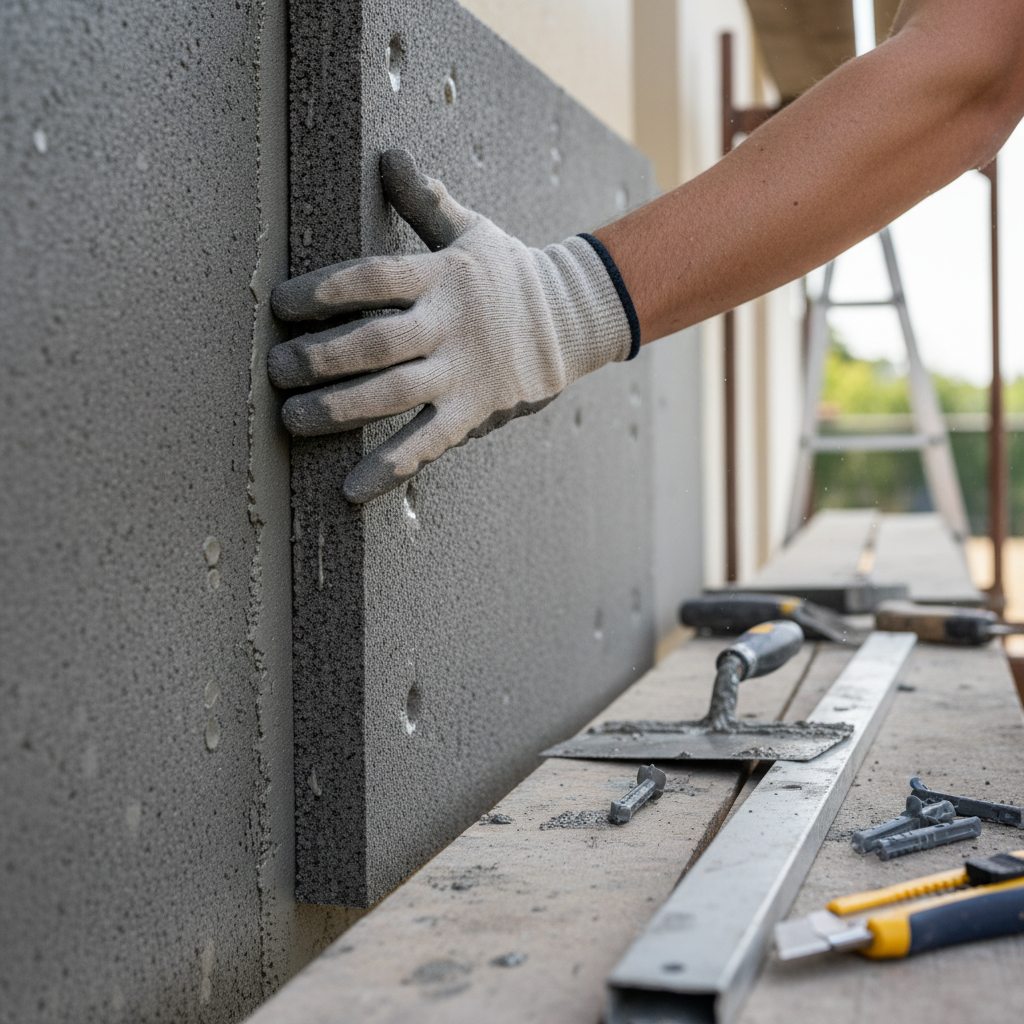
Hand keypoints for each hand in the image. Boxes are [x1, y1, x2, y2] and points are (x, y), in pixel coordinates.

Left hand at [268, 150, 637, 502]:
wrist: (573, 320)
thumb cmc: (511, 274)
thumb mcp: (472, 231)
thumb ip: (426, 201)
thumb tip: (390, 156)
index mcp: (441, 276)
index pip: (371, 277)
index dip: (321, 291)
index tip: (280, 304)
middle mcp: (448, 324)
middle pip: (373, 341)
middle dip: (318, 357)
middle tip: (276, 370)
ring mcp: (462, 372)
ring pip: (392, 394)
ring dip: (338, 410)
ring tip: (292, 420)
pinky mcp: (474, 411)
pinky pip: (426, 443)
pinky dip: (389, 467)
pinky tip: (351, 490)